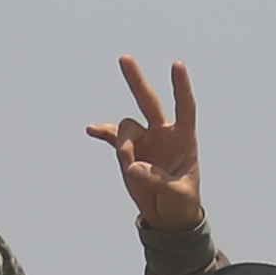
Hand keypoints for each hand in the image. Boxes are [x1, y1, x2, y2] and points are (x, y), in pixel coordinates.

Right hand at [86, 55, 203, 228]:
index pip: (184, 107)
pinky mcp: (128, 152)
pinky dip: (102, 133)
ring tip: (129, 169)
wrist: (167, 215)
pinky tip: (91, 130)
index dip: (181, 87)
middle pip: (148, 101)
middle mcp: (162, 133)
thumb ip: (157, 180)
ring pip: (126, 129)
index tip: (177, 65)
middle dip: (136, 81)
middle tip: (124, 58)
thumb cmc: (182, 201)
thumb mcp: (177, 194)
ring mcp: (143, 140)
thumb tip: (134, 167)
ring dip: (123, 146)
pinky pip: (111, 138)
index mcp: (183, 138)